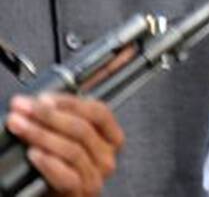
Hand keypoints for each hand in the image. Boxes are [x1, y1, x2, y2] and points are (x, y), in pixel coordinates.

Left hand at [6, 94, 123, 196]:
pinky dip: (49, 163)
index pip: (99, 112)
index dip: (71, 103)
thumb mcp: (66, 140)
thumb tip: (32, 104)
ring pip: (73, 150)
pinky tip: (34, 154)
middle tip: (24, 109)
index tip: (43, 98)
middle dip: (49, 116)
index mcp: (110, 139)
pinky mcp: (80, 193)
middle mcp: (107, 157)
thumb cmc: (59, 168)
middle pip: (83, 129)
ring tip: (20, 127)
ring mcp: (95, 177)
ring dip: (42, 135)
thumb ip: (59, 121)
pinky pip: (67, 176)